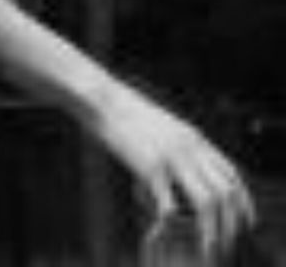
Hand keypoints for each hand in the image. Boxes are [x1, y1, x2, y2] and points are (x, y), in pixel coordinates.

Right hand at [91, 82, 255, 258]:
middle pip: (226, 191)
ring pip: (207, 202)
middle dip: (230, 221)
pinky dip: (169, 223)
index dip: (241, 200)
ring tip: (205, 245)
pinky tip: (161, 226)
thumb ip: (176, 144)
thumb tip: (178, 168)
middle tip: (222, 238)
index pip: (231, 173)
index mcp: (193, 136)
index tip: (240, 219)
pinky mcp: (150, 168)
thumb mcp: (160, 125)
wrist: (104, 100)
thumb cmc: (125, 112)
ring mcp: (171, 158)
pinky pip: (170, 205)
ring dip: (210, 229)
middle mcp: (189, 148)